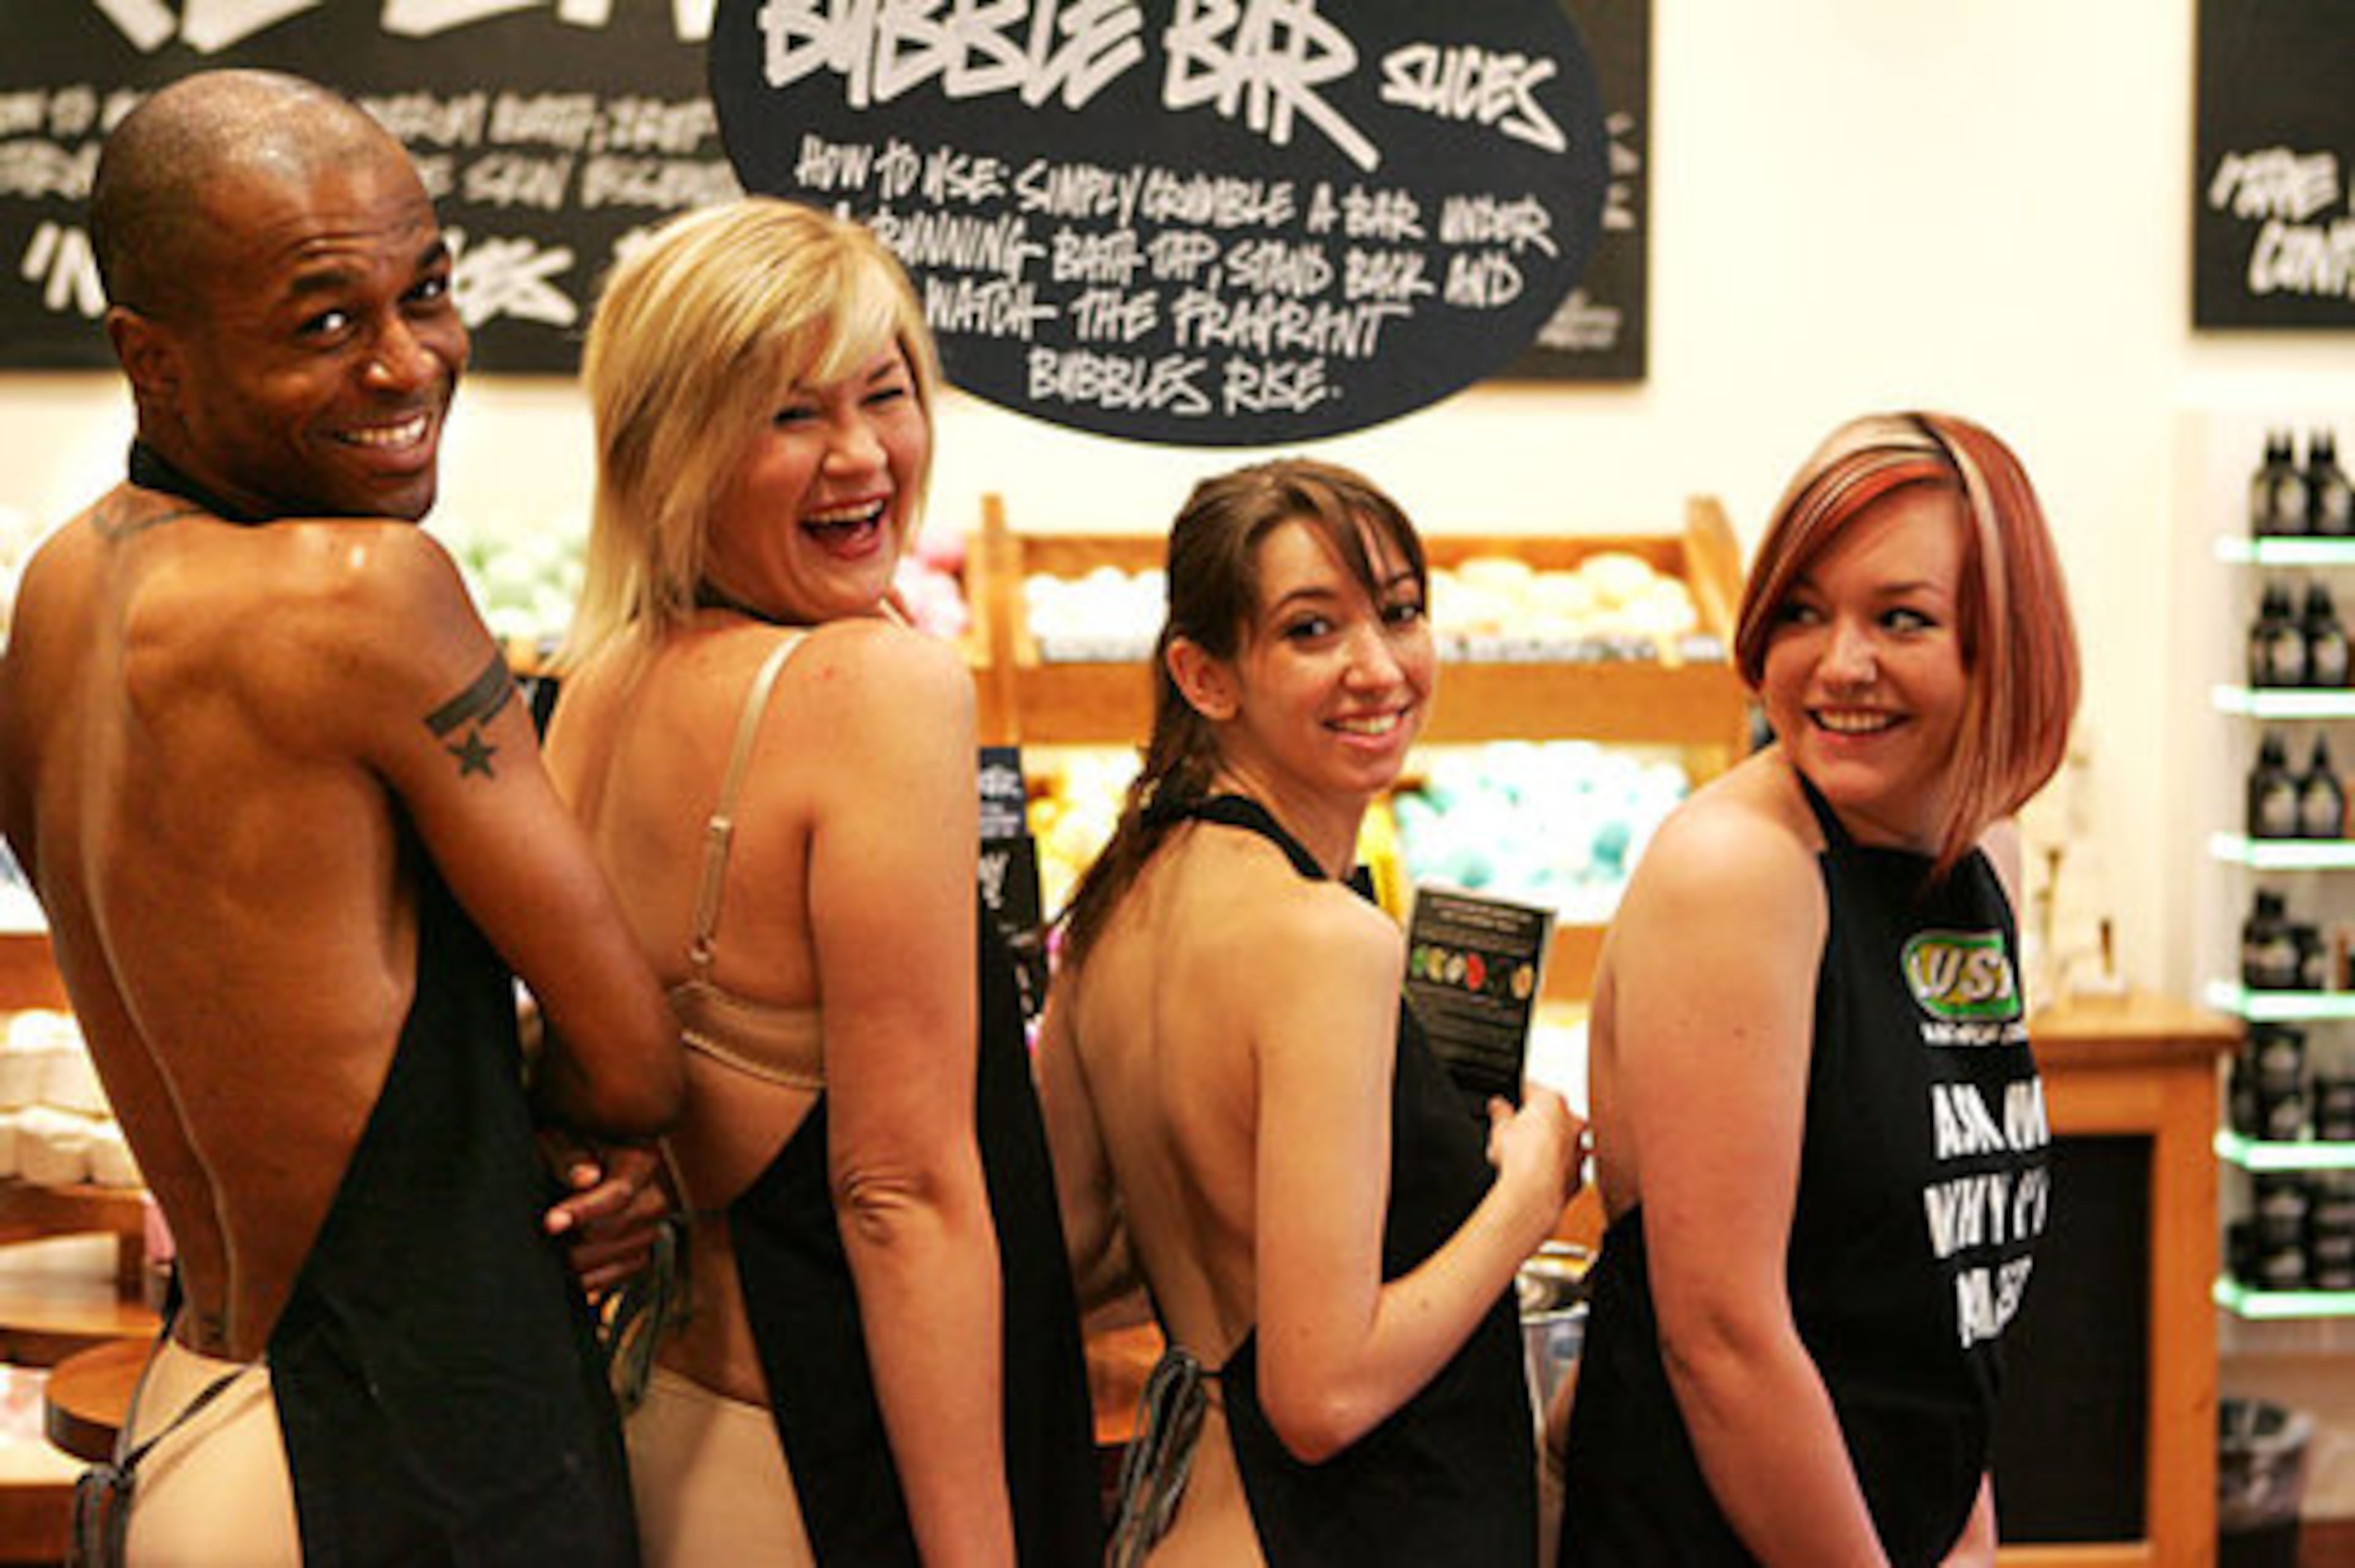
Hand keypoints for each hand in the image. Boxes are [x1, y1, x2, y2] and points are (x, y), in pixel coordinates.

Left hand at [540, 1136, 673, 1297]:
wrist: (583, 1154)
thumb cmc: (568, 1143)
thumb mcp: (562, 1139)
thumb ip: (571, 1158)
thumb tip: (585, 1178)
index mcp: (640, 1159)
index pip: (618, 1193)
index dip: (583, 1211)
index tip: (551, 1223)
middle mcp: (656, 1192)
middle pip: (620, 1229)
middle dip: (578, 1238)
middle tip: (547, 1238)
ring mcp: (654, 1223)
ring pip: (625, 1255)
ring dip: (586, 1262)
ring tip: (556, 1253)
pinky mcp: (646, 1245)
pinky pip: (629, 1270)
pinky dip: (600, 1277)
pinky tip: (574, 1273)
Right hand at [1486, 1085, 1585, 1207]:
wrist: (1535, 1192)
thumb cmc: (1520, 1158)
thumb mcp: (1499, 1128)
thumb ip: (1499, 1111)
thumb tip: (1497, 1104)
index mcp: (1552, 1101)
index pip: (1531, 1089)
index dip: (1515, 1096)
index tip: (1507, 1105)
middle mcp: (1572, 1121)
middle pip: (1551, 1115)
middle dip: (1535, 1122)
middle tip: (1514, 1134)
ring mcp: (1578, 1147)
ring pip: (1563, 1140)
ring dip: (1549, 1145)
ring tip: (1526, 1156)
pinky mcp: (1580, 1172)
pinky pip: (1567, 1164)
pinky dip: (1556, 1167)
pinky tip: (1537, 1173)